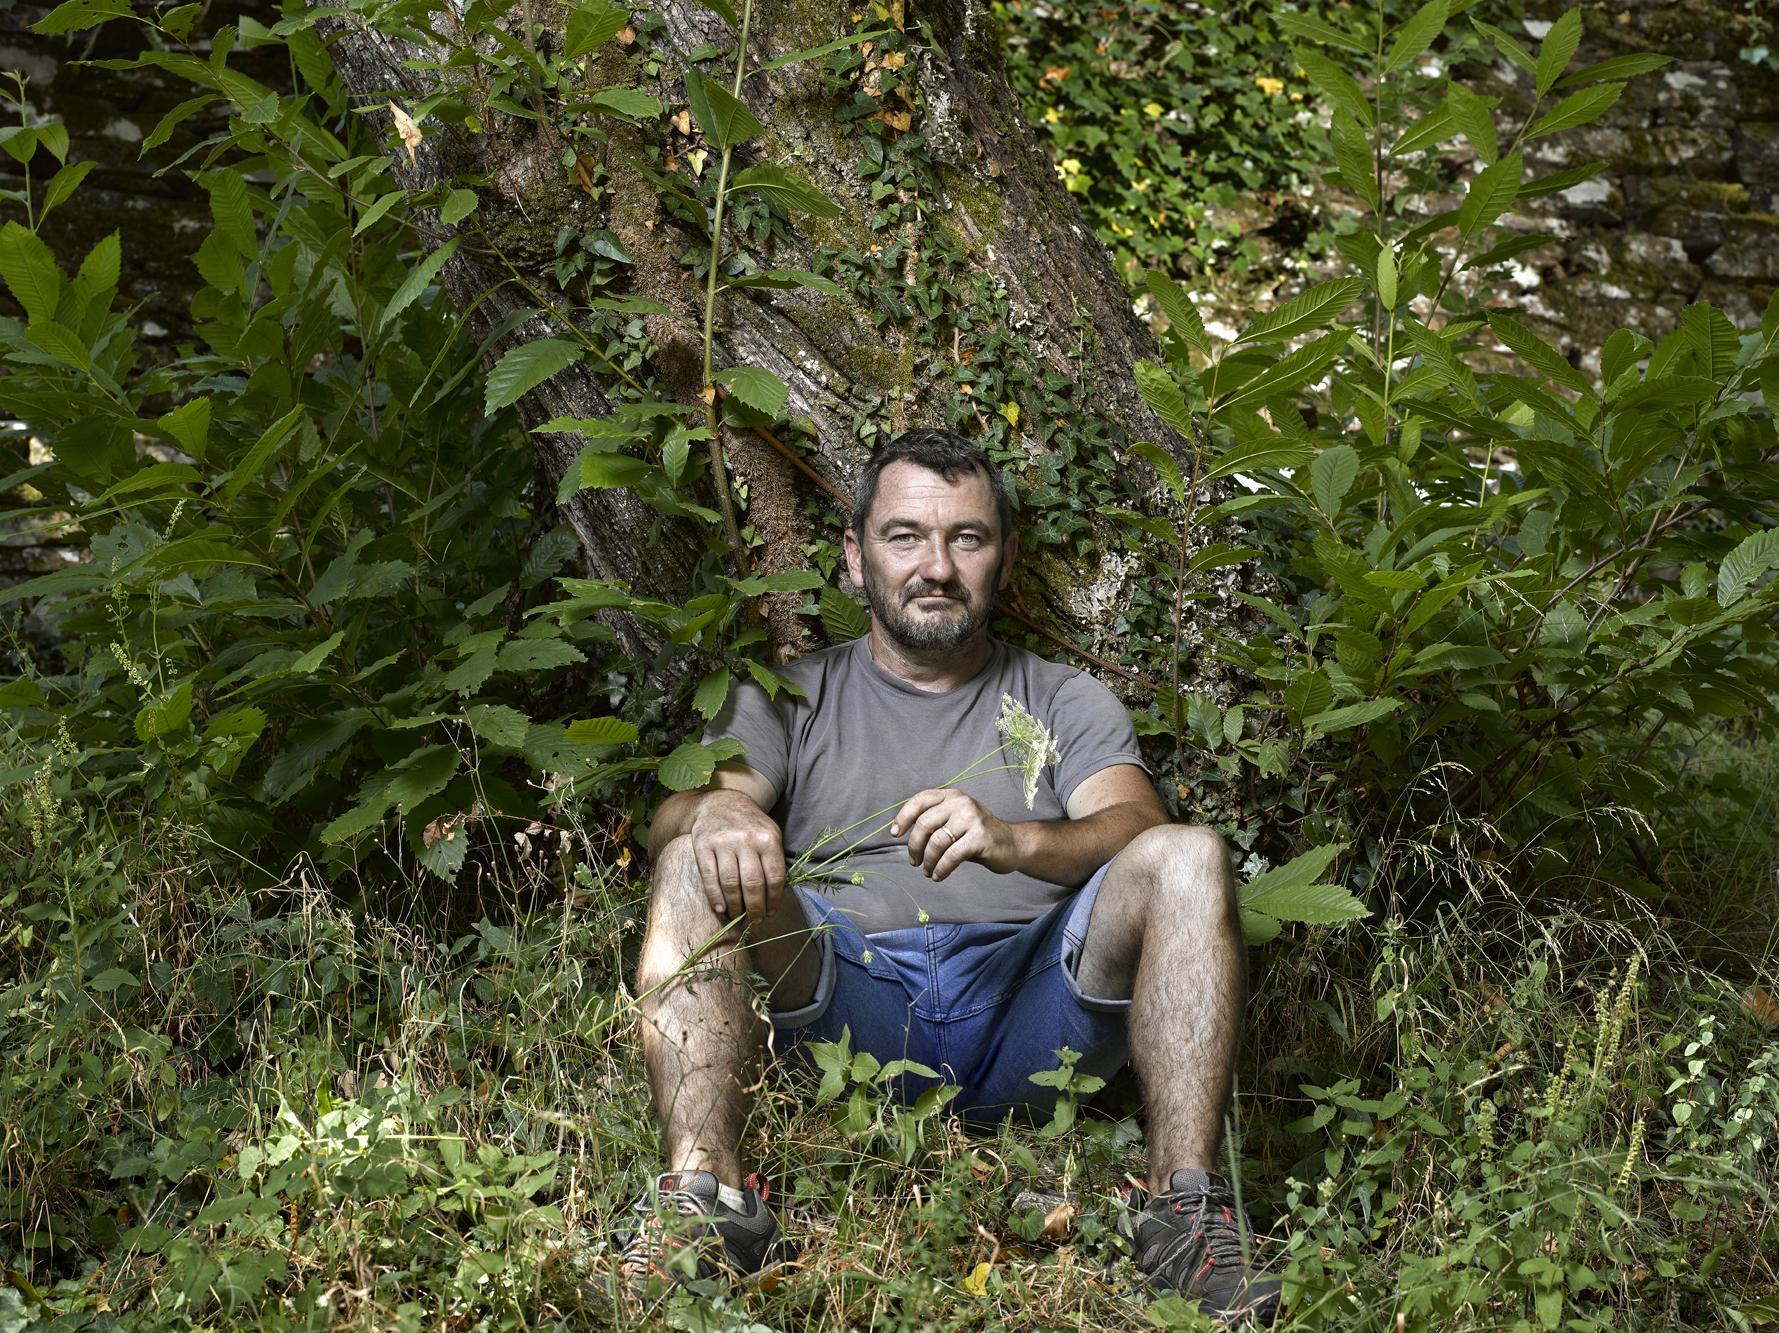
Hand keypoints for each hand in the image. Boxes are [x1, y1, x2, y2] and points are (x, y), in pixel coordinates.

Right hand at [687, 789, 785, 925]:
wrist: (720, 803)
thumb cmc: (750, 825)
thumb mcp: (769, 834)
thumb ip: (773, 861)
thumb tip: (775, 899)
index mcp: (768, 838)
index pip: (775, 877)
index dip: (774, 900)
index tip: (771, 913)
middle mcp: (746, 840)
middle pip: (753, 884)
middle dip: (755, 908)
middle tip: (755, 920)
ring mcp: (723, 842)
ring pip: (730, 884)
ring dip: (735, 906)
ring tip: (738, 916)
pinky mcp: (703, 846)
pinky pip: (709, 878)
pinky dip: (715, 898)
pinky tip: (720, 909)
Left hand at [890, 789, 1020, 881]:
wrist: (1012, 844)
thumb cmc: (977, 836)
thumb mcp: (955, 820)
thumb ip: (934, 821)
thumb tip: (903, 834)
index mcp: (952, 796)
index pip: (920, 800)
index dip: (904, 817)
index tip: (895, 834)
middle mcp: (961, 803)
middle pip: (924, 823)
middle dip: (914, 846)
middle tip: (914, 861)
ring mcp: (972, 819)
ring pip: (936, 842)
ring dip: (927, 861)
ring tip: (927, 871)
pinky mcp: (980, 837)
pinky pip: (951, 856)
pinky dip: (941, 869)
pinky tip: (938, 875)